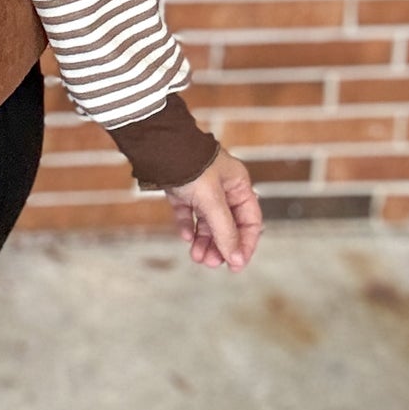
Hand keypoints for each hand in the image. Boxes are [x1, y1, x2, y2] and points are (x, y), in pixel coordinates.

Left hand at [164, 147, 261, 271]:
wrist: (158, 145)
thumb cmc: (190, 163)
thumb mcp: (212, 200)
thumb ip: (225, 230)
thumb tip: (236, 258)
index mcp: (238, 184)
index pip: (250, 221)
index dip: (245, 244)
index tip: (236, 264)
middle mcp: (223, 187)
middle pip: (228, 225)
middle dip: (220, 245)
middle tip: (210, 262)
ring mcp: (201, 189)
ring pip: (207, 222)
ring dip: (204, 241)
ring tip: (197, 256)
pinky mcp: (182, 190)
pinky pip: (188, 214)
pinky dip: (187, 226)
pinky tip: (186, 237)